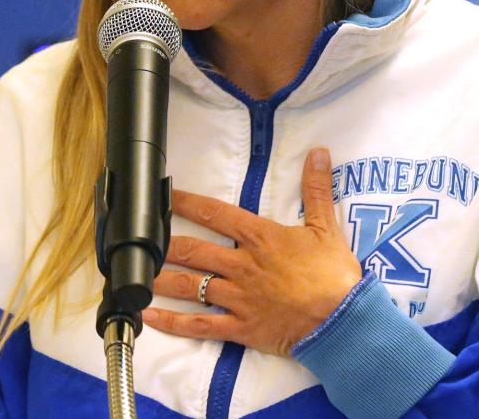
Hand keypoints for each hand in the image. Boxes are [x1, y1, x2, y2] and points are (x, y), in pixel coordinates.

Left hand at [142, 147, 361, 356]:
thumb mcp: (326, 226)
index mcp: (260, 237)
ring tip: (135, 273)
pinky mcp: (240, 327)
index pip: (215, 214)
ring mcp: (238, 298)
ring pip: (191, 286)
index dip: (186, 202)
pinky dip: (173, 322)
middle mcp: (242, 265)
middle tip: (138, 236)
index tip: (164, 194)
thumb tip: (318, 151)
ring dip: (161, 278)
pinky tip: (149, 316)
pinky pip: (201, 325)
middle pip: (194, 249)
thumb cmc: (334, 274)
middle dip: (164, 242)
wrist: (343, 319)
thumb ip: (317, 188)